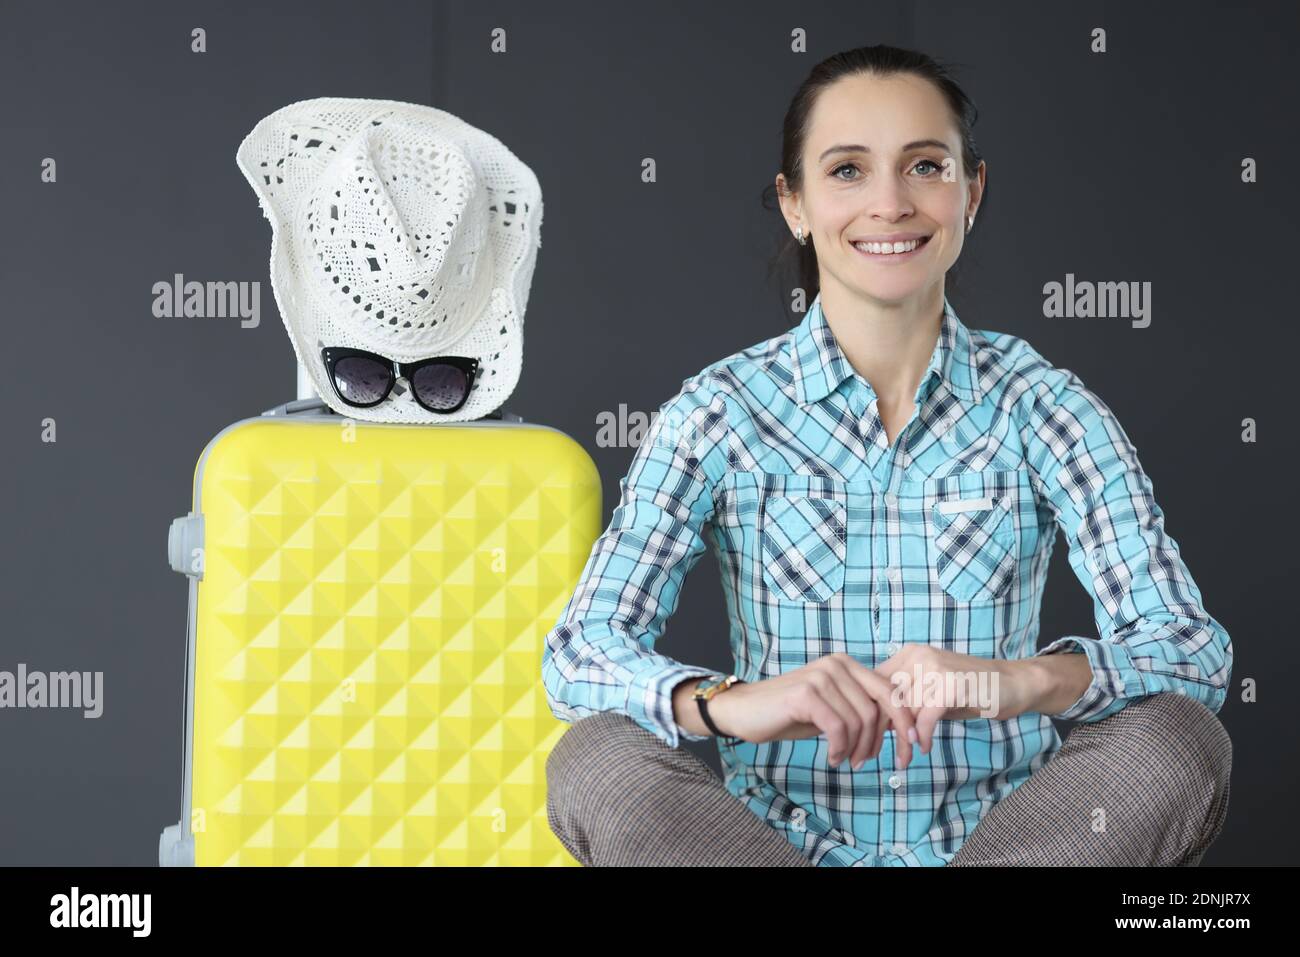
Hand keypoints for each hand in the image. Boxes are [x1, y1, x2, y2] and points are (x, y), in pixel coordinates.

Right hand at [707, 654, 918, 770]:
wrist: (745, 711)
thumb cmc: (789, 713)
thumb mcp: (831, 709)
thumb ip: (859, 709)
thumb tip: (898, 725)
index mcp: (846, 665)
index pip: (889, 691)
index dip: (904, 721)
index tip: (911, 746)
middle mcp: (836, 665)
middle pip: (877, 709)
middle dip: (879, 742)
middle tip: (865, 763)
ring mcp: (821, 677)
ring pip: (858, 721)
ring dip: (855, 749)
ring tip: (844, 761)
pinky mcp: (806, 693)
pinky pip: (838, 728)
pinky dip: (839, 749)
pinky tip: (832, 758)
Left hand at [872, 646, 1041, 758]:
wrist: (1012, 684)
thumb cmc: (968, 692)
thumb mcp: (930, 694)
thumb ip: (904, 703)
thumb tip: (876, 726)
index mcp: (908, 655)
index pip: (874, 685)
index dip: (867, 715)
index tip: (865, 742)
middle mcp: (917, 656)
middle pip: (885, 699)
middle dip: (880, 732)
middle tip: (874, 757)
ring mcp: (935, 667)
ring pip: (905, 711)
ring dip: (903, 741)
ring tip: (904, 759)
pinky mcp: (951, 684)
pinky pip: (926, 717)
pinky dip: (923, 737)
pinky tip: (925, 748)